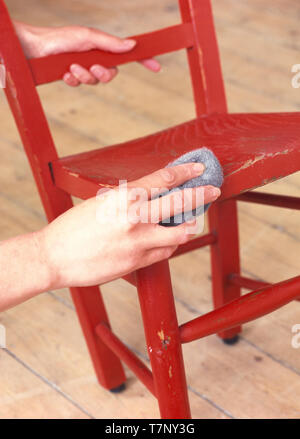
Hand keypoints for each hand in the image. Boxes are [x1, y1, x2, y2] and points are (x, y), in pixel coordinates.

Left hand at [14, 21, 160, 85]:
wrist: (35, 49)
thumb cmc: (60, 38)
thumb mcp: (88, 37)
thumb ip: (110, 43)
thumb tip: (132, 45)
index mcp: (102, 47)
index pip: (127, 54)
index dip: (142, 60)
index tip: (156, 66)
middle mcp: (95, 57)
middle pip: (111, 74)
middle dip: (103, 74)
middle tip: (93, 67)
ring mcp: (84, 68)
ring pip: (95, 82)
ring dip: (84, 76)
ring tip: (71, 67)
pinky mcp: (73, 77)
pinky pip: (81, 86)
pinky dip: (73, 80)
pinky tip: (65, 74)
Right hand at [39, 164, 220, 288]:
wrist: (54, 257)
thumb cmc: (73, 227)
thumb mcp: (101, 203)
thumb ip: (129, 201)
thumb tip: (152, 198)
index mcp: (124, 198)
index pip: (164, 179)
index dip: (186, 171)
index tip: (198, 167)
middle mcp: (135, 218)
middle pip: (181, 203)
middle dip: (202, 194)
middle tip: (213, 190)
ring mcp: (138, 242)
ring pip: (179, 233)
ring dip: (188, 225)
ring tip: (190, 221)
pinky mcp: (137, 263)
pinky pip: (164, 252)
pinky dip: (169, 245)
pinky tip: (167, 241)